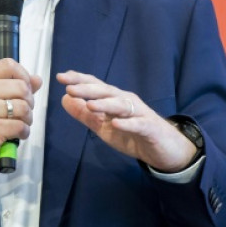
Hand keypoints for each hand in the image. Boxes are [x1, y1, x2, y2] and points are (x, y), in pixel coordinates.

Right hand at [0, 59, 42, 176]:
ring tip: (21, 123)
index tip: (25, 88)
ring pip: (24, 107)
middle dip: (29, 100)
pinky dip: (24, 132)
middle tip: (24, 111)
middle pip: (21, 86)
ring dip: (28, 118)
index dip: (23, 75)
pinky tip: (18, 134)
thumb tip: (37, 79)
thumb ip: (12, 86)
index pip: (8, 65)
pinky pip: (21, 126)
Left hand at [57, 70, 196, 172]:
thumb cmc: (133, 135)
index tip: (61, 77)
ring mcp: (139, 114)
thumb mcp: (104, 127)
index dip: (79, 80)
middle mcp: (127, 102)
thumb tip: (64, 99)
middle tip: (70, 87)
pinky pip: (138, 124)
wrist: (164, 150)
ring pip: (121, 105)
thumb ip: (85, 114)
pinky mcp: (150, 128)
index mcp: (114, 100)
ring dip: (105, 104)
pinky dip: (127, 123)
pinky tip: (116, 123)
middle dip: (88, 89)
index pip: (95, 86)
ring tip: (90, 104)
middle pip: (106, 92)